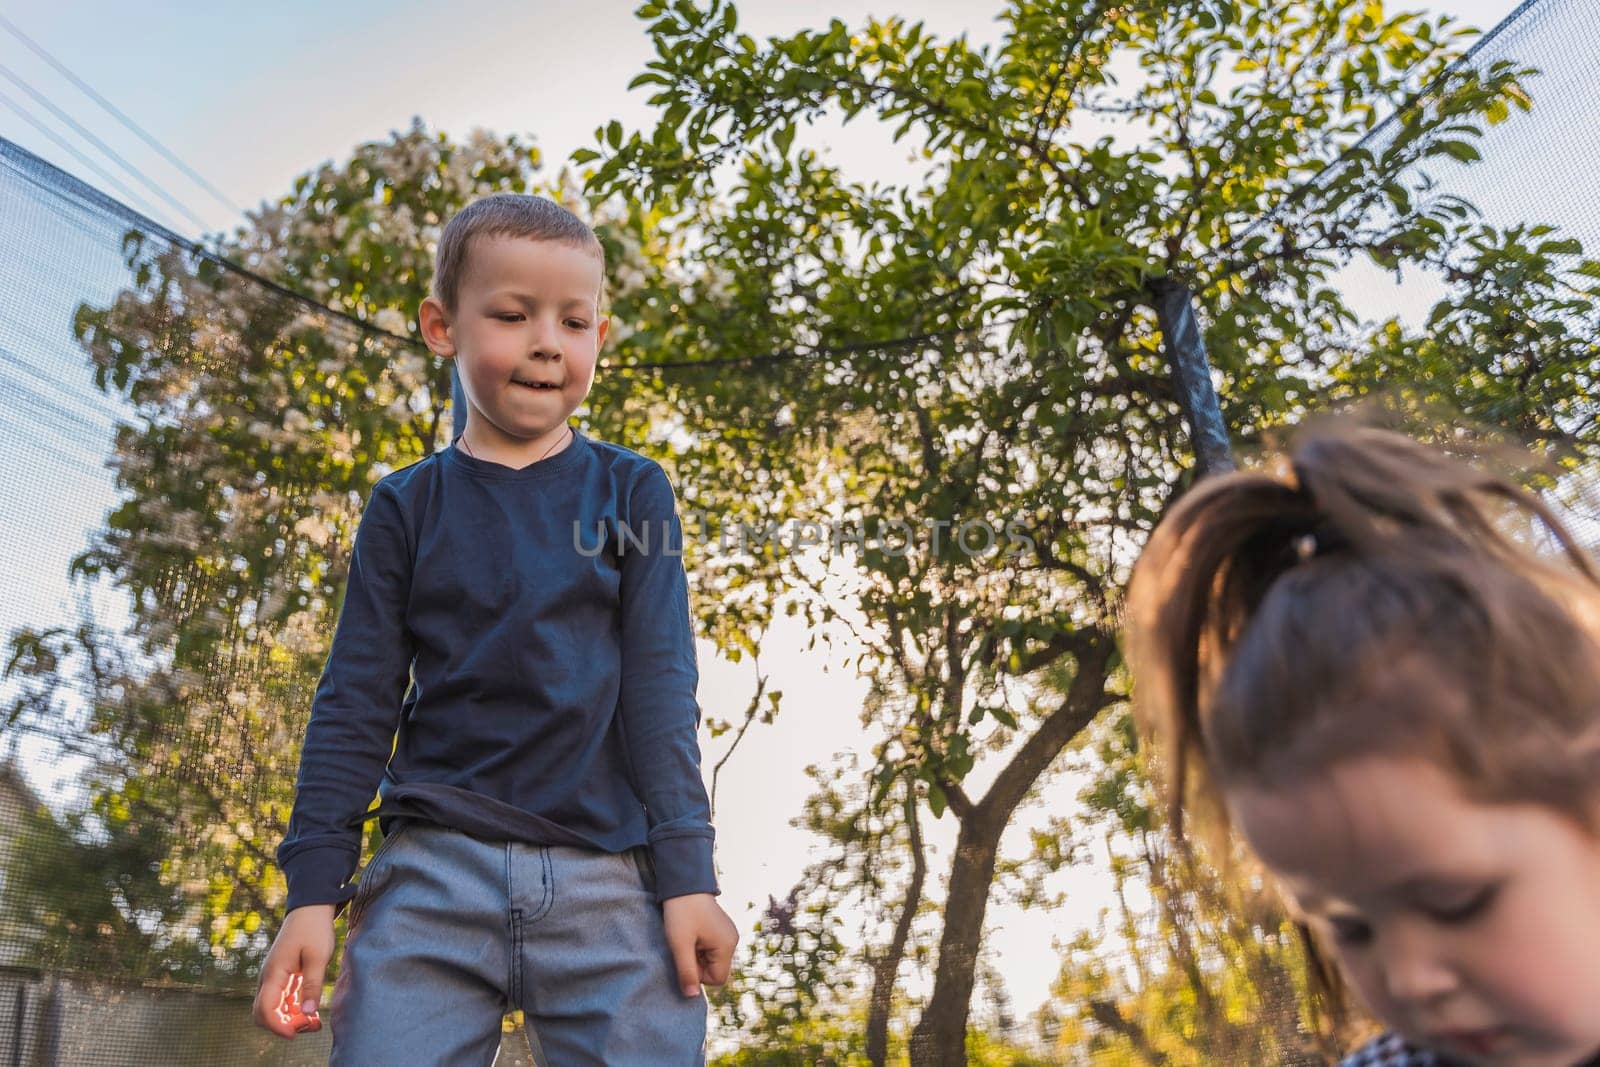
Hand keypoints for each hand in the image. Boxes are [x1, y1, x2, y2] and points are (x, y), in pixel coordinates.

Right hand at [252, 904, 335, 1036]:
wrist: (311, 907)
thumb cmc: (314, 928)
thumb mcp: (318, 956)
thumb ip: (312, 985)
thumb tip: (308, 1013)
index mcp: (273, 974)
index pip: (265, 1010)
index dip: (278, 1027)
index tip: (297, 1033)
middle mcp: (269, 978)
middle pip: (264, 1014)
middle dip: (283, 1026)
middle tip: (309, 1027)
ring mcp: (274, 978)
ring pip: (274, 1009)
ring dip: (290, 1020)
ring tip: (316, 1023)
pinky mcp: (283, 977)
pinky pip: (283, 1000)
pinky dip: (294, 1010)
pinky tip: (313, 1013)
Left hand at [662, 893, 738, 997]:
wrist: (684, 883)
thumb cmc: (681, 913)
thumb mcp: (680, 944)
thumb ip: (686, 972)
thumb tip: (691, 996)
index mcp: (727, 946)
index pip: (717, 979)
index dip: (699, 976)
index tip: (686, 958)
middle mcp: (732, 941)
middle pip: (715, 970)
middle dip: (698, 964)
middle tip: (685, 946)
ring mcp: (728, 934)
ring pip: (712, 959)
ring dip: (697, 954)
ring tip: (687, 937)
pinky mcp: (721, 929)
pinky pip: (712, 948)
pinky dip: (699, 945)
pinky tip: (691, 931)